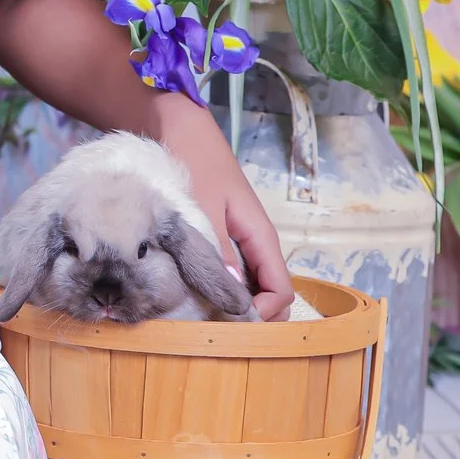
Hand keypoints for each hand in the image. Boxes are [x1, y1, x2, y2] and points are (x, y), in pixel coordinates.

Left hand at [153, 93, 296, 319]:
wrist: (179, 127)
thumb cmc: (194, 162)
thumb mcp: (203, 207)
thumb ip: (217, 250)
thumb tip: (234, 296)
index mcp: (260, 236)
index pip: (280, 290)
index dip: (264, 314)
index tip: (232, 326)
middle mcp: (255, 242)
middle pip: (270, 293)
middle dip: (253, 316)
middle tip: (217, 331)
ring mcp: (239, 240)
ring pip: (249, 285)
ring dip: (234, 304)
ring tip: (203, 320)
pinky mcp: (221, 237)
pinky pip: (230, 272)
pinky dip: (220, 288)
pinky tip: (193, 296)